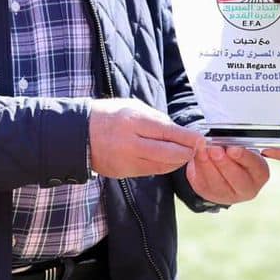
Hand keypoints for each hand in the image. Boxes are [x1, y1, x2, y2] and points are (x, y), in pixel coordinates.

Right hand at [88, 98, 204, 178]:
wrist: (79, 134)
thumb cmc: (109, 115)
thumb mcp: (132, 107)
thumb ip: (155, 118)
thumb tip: (178, 132)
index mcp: (133, 121)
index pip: (167, 132)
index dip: (187, 138)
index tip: (201, 139)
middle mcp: (130, 143)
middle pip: (168, 153)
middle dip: (186, 152)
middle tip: (197, 149)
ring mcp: (126, 160)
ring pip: (162, 166)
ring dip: (177, 161)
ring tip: (185, 154)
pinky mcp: (124, 172)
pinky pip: (151, 171)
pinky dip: (164, 166)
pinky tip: (170, 160)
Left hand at [187, 143, 270, 204]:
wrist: (223, 169)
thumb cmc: (236, 156)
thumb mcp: (243, 147)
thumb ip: (238, 144)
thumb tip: (227, 138)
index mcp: (259, 174)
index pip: (255, 166)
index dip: (244, 157)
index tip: (233, 149)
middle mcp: (246, 188)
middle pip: (236, 178)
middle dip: (224, 162)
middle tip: (215, 149)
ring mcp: (227, 195)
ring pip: (216, 182)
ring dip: (207, 163)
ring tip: (202, 149)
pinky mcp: (208, 194)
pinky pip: (202, 182)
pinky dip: (198, 166)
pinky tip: (196, 155)